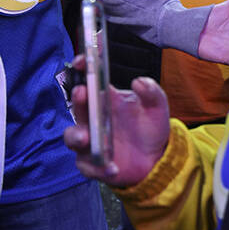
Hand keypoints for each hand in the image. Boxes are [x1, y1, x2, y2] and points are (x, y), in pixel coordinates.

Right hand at [64, 62, 169, 187]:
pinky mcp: (93, 164)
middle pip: (78, 107)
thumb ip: (152, 92)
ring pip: (72, 137)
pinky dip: (98, 168)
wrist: (156, 160)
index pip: (88, 80)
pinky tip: (113, 168)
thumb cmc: (150, 129)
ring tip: (86, 138)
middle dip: (77, 101)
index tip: (82, 61)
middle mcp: (92, 118)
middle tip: (81, 93)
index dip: (82, 69)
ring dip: (76, 136)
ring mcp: (90, 141)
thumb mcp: (157, 108)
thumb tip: (138, 82)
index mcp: (104, 100)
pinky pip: (88, 166)